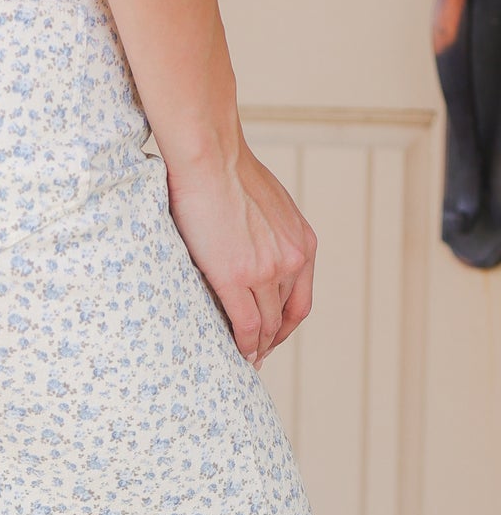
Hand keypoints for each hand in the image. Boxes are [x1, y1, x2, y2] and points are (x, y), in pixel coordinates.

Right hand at [164, 137, 316, 367]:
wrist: (211, 156)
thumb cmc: (227, 172)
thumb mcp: (268, 205)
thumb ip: (269, 234)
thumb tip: (251, 248)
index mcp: (302, 243)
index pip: (300, 299)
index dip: (286, 325)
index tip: (272, 336)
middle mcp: (292, 260)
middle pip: (285, 317)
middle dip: (271, 340)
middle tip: (256, 355)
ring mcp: (265, 271)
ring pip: (266, 325)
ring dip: (256, 347)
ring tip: (243, 358)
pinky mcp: (235, 277)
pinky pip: (245, 324)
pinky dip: (242, 344)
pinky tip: (235, 352)